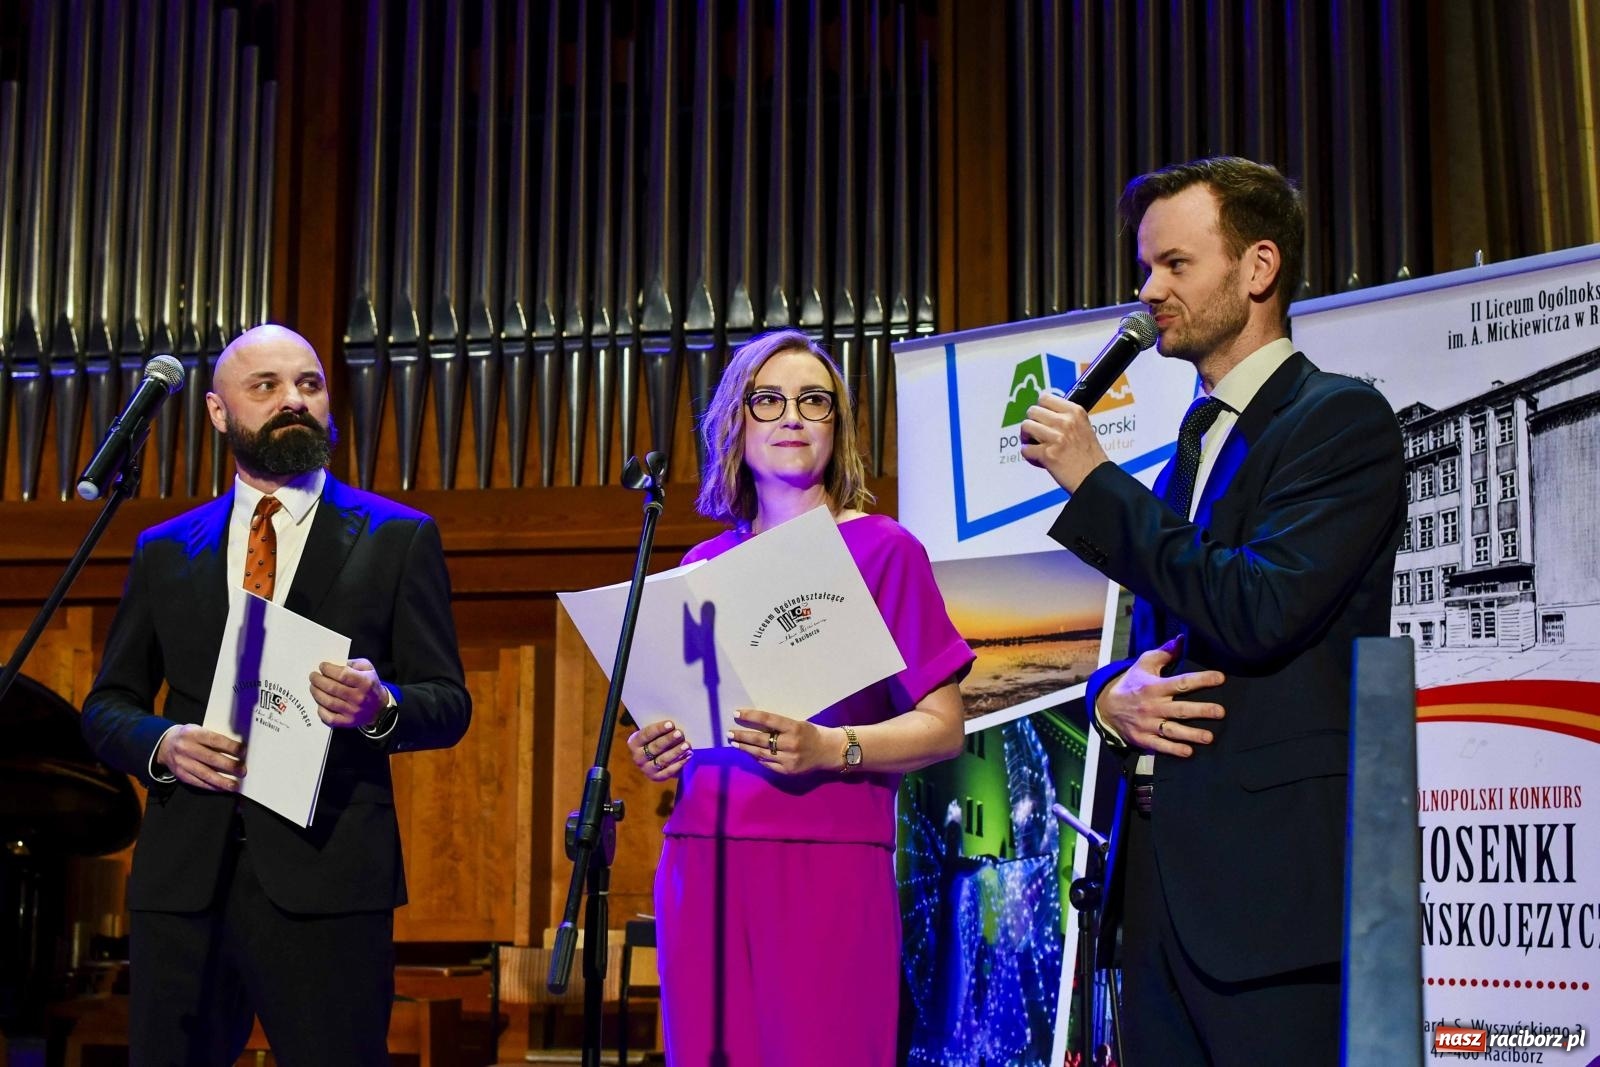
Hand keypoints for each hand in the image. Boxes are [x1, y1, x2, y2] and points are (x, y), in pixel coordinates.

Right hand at [156, 723, 244, 791]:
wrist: (165, 744)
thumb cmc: (190, 736)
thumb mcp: (199, 731)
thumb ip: (214, 739)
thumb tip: (237, 750)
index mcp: (193, 733)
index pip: (214, 740)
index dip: (229, 746)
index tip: (243, 752)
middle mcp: (186, 748)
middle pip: (210, 758)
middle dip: (229, 766)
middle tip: (242, 771)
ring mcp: (182, 762)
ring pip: (204, 773)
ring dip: (221, 781)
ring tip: (234, 786)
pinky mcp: (180, 774)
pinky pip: (197, 782)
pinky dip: (211, 786)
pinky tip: (221, 788)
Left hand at [309, 657, 387, 728]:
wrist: (379, 708)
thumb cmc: (370, 686)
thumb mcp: (368, 669)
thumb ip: (354, 663)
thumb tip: (336, 664)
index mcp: (365, 682)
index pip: (343, 674)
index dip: (329, 670)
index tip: (322, 666)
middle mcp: (359, 698)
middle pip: (332, 688)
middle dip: (318, 680)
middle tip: (313, 676)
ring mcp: (353, 711)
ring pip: (328, 702)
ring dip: (316, 693)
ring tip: (313, 686)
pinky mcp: (347, 722)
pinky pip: (329, 718)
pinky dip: (321, 710)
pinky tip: (319, 702)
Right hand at [628, 719, 691, 780]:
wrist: (653, 757)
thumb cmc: (656, 739)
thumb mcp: (654, 733)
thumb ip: (661, 729)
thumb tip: (674, 725)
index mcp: (634, 743)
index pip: (646, 734)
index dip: (658, 729)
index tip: (671, 723)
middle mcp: (638, 757)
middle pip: (655, 747)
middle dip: (669, 740)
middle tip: (680, 733)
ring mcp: (646, 769)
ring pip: (662, 760)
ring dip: (676, 752)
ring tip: (687, 745)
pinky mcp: (656, 777)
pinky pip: (669, 771)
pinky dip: (680, 763)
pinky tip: (689, 755)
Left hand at [728, 708, 844, 774]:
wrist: (830, 751)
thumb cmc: (813, 733)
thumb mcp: (798, 723)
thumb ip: (779, 726)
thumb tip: (755, 724)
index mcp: (794, 727)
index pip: (767, 719)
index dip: (750, 716)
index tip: (736, 713)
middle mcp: (790, 743)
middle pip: (760, 739)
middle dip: (742, 736)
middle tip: (729, 733)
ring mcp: (788, 759)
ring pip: (760, 753)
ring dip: (745, 748)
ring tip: (735, 743)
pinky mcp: (787, 771)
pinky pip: (767, 764)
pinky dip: (757, 757)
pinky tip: (749, 752)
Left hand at [1018, 391, 1110, 492]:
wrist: (1095, 478)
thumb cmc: (1089, 457)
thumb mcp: (1083, 428)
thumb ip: (1066, 419)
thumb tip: (1044, 413)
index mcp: (1075, 412)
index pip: (1045, 398)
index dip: (1040, 409)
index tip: (1042, 418)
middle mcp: (1066, 422)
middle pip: (1032, 411)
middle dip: (1032, 422)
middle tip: (1036, 433)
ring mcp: (1056, 438)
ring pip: (1026, 427)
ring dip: (1027, 437)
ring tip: (1035, 445)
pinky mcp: (1048, 454)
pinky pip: (1026, 449)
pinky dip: (1029, 455)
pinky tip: (1038, 459)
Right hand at [1097, 636, 1225, 756]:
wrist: (1106, 707)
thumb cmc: (1132, 683)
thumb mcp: (1144, 664)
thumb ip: (1165, 653)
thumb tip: (1183, 639)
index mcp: (1154, 686)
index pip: (1181, 682)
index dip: (1201, 679)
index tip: (1220, 678)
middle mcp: (1152, 706)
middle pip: (1180, 709)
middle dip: (1201, 710)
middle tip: (1221, 712)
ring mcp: (1147, 724)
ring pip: (1172, 730)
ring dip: (1191, 734)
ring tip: (1209, 737)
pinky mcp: (1143, 739)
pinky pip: (1159, 746)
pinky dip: (1173, 750)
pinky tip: (1188, 752)